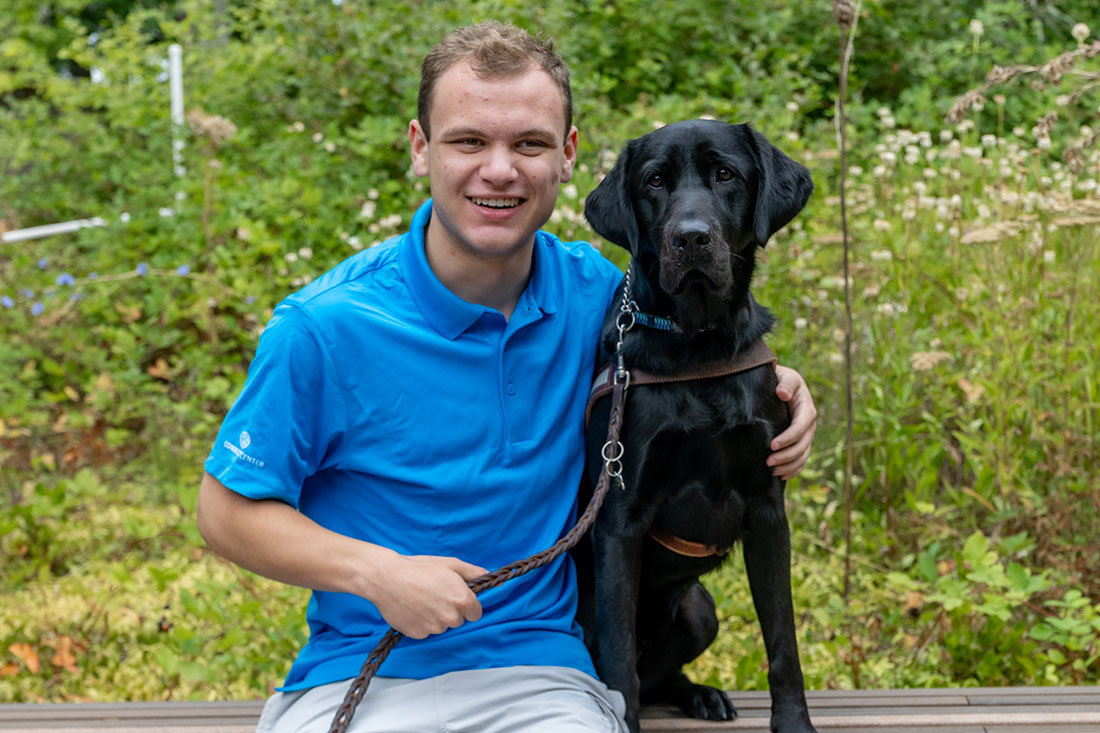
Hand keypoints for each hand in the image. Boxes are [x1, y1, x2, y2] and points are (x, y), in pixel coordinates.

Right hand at [369, 553, 487, 638]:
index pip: (476, 613)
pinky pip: (426, 631)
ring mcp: (434, 628)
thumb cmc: (419, 569)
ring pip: (442, 626)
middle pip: (459, 620)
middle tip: (435, 594)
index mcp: (462, 600)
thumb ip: (474, 573)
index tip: (455, 596)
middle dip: (451, 610)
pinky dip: (422, 622)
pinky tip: (413, 608)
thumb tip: (493, 579)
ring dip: (436, 617)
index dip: (467, 604)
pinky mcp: (419, 634)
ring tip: (421, 599)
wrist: (387, 578)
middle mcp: (451, 617)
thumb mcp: (450, 564)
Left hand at [768, 365, 816, 479]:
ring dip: (789, 466)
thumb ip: (786, 384)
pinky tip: (781, 476)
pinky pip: (801, 460)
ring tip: (772, 471)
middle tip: (768, 461)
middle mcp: (809, 425)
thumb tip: (782, 393)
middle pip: (802, 445)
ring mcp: (806, 436)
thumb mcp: (786, 377)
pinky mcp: (801, 443)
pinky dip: (793, 470)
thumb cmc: (781, 380)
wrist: (781, 386)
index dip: (788, 438)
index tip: (773, 445)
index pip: (801, 427)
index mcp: (806, 409)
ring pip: (803, 456)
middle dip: (786, 456)